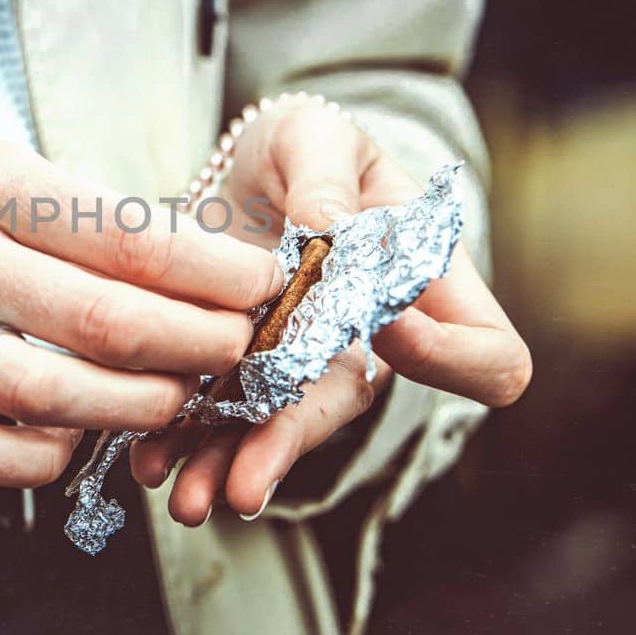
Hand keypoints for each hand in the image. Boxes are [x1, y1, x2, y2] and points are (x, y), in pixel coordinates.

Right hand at [0, 136, 281, 487]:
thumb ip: (49, 201)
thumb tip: (163, 248)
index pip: (122, 228)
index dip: (211, 267)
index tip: (261, 282)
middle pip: (109, 319)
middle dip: (202, 345)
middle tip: (244, 351)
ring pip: (59, 395)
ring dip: (142, 408)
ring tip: (181, 398)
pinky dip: (53, 456)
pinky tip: (82, 442)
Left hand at [130, 98, 531, 523]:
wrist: (244, 170)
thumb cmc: (307, 148)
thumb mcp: (318, 139)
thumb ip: (326, 180)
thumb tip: (325, 229)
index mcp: (426, 288)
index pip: (486, 355)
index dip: (447, 357)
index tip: (386, 327)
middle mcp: (372, 345)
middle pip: (352, 408)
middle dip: (290, 446)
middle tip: (242, 485)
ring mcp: (305, 366)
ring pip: (277, 428)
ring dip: (227, 464)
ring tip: (186, 496)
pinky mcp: (244, 373)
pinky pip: (220, 416)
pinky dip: (185, 440)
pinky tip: (149, 458)